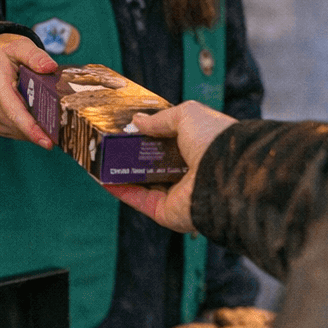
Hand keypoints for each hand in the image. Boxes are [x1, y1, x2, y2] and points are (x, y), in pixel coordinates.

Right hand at [0, 33, 56, 148]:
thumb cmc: (2, 56)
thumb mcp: (18, 47)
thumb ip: (34, 55)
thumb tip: (50, 67)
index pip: (14, 112)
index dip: (31, 129)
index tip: (47, 142)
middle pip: (20, 126)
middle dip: (43, 131)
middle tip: (65, 132)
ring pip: (20, 132)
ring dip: (38, 131)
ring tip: (56, 126)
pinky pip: (17, 132)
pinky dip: (31, 131)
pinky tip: (43, 123)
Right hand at [103, 102, 237, 232]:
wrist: (226, 174)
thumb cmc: (215, 141)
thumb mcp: (188, 115)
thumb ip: (161, 118)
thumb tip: (137, 121)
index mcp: (201, 149)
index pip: (172, 142)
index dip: (151, 134)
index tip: (130, 127)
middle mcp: (191, 173)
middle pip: (155, 163)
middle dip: (133, 153)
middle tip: (112, 142)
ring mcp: (178, 194)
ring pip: (143, 183)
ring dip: (122, 171)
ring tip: (101, 158)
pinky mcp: (166, 212)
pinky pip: (138, 200)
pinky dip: (120, 189)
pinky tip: (104, 176)